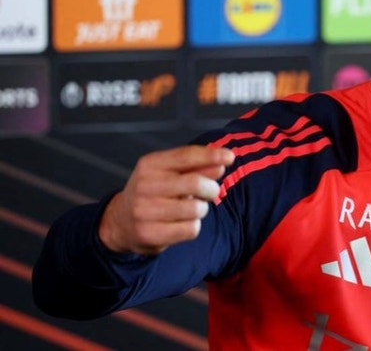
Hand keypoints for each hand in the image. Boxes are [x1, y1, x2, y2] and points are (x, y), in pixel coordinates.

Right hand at [98, 145, 234, 254]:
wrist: (121, 222)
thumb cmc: (153, 192)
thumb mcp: (170, 173)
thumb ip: (197, 167)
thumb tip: (222, 163)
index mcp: (150, 164)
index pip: (186, 156)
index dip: (211, 155)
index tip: (230, 156)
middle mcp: (144, 186)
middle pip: (195, 183)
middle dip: (211, 188)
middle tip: (210, 192)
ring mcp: (145, 211)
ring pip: (196, 209)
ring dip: (201, 210)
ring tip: (190, 209)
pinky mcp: (150, 234)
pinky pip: (191, 229)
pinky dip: (193, 226)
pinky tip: (180, 223)